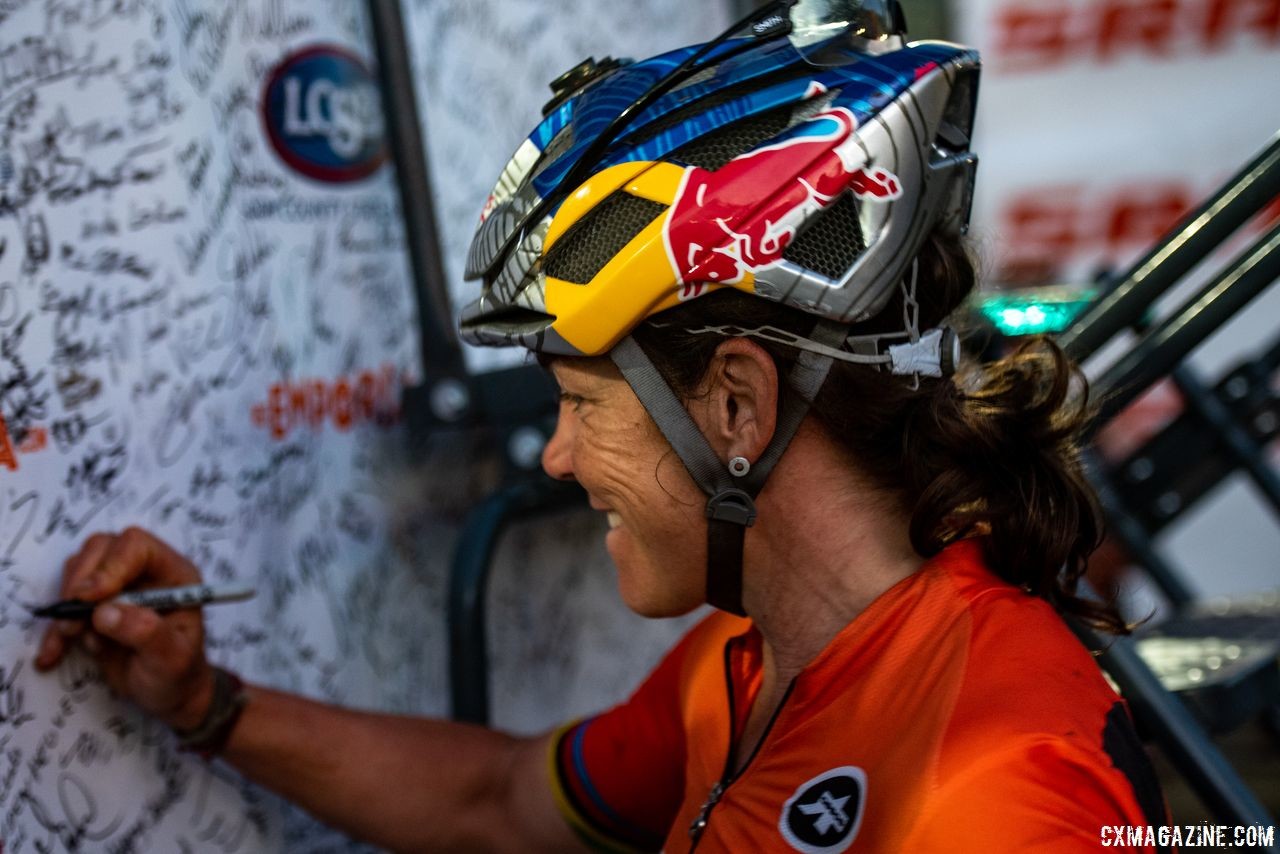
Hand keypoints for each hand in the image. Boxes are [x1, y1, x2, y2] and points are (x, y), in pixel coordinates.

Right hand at [34, 527, 215, 730]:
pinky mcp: (95, 606)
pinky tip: (52, 655)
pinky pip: (65, 602)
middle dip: (80, 583)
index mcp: (173, 574)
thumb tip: (105, 613)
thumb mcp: (172, 659)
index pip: (138, 546)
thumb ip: (146, 633)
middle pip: (102, 548)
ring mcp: (118, 586)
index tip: (89, 599)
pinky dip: (55, 629)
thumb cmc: (178, 673)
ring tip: (76, 637)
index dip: (110, 566)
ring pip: (79, 569)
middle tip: (74, 622)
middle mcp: (145, 572)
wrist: (167, 693)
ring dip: (68, 604)